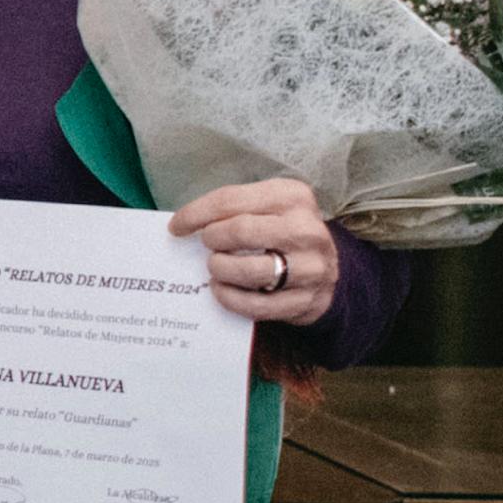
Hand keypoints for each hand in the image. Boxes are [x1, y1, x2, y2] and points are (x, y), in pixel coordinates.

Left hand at [172, 177, 339, 327]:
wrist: (326, 269)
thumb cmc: (281, 233)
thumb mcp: (266, 207)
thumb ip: (232, 209)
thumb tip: (184, 224)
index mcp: (293, 197)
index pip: (231, 200)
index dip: (195, 214)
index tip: (176, 226)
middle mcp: (307, 230)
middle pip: (240, 231)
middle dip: (211, 240)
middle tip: (207, 246)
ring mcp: (311, 268)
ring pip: (249, 270)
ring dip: (220, 269)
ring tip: (216, 267)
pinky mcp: (305, 301)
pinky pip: (256, 305)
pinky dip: (230, 298)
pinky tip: (221, 290)